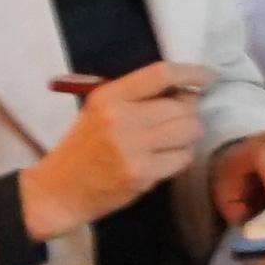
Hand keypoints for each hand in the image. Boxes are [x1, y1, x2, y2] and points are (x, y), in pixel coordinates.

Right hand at [24, 64, 211, 234]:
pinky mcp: (142, 174)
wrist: (57, 191)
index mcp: (109, 97)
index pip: (161, 74)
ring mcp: (133, 147)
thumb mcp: (99, 111)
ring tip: (171, 141)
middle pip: (183, 105)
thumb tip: (186, 90)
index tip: (208, 76)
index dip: (191, 72)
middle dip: (190, 112)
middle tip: (181, 120)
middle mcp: (121, 118)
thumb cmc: (82, 148)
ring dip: (188, 135)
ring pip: (189, 131)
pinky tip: (164, 159)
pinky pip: (183, 158)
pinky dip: (181, 157)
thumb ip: (137, 98)